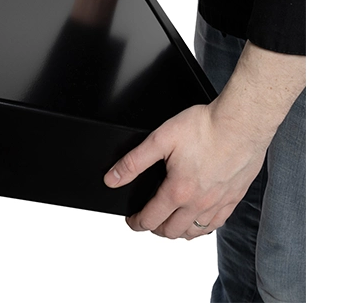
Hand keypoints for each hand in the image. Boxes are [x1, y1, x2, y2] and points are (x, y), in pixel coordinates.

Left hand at [104, 103, 266, 239]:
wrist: (241, 121)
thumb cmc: (206, 127)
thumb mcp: (160, 140)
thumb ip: (133, 162)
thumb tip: (112, 179)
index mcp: (178, 191)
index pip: (150, 219)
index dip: (136, 222)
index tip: (131, 220)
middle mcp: (198, 203)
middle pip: (171, 231)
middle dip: (154, 228)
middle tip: (148, 219)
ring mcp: (218, 203)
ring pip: (194, 232)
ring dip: (177, 231)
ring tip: (169, 222)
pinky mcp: (234, 198)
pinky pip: (216, 225)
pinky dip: (202, 228)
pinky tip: (199, 220)